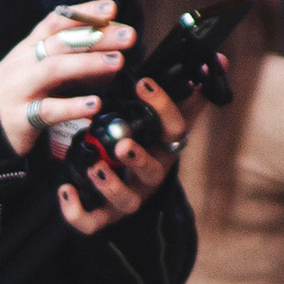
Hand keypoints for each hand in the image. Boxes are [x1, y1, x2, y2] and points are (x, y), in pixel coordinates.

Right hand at [0, 0, 130, 155]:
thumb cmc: (18, 94)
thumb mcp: (42, 71)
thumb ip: (74, 62)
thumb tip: (112, 54)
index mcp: (30, 47)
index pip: (57, 22)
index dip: (84, 13)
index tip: (112, 8)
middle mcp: (25, 62)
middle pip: (62, 42)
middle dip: (97, 37)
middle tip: (129, 36)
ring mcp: (21, 88)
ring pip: (54, 69)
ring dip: (87, 64)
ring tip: (117, 62)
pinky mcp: (20, 117)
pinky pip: (48, 110)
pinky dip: (72, 106)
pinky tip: (94, 105)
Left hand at [57, 78, 192, 238]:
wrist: (127, 186)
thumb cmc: (149, 143)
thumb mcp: (167, 118)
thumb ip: (189, 93)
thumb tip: (218, 60)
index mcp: (165, 147)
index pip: (175, 129)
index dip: (162, 107)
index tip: (142, 83)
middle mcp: (151, 174)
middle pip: (154, 171)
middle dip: (139, 158)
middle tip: (122, 143)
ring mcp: (130, 197)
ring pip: (127, 200)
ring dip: (111, 185)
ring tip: (95, 166)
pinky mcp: (105, 216)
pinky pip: (92, 222)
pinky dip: (77, 212)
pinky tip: (65, 189)